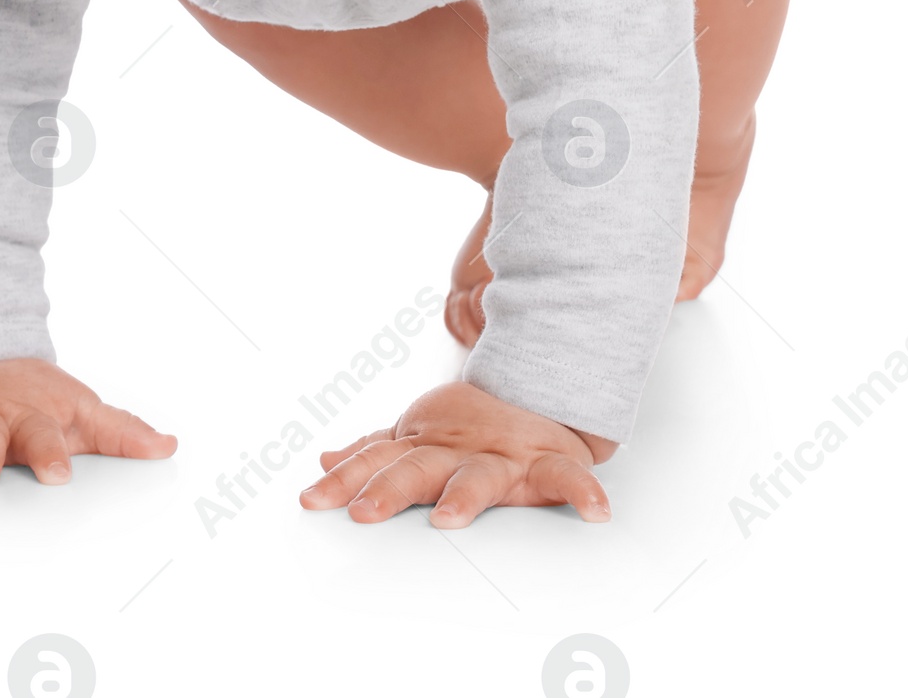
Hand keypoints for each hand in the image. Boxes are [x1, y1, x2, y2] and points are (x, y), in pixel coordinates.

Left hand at [298, 381, 615, 527]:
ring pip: (480, 478)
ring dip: (465, 498)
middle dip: (388, 491)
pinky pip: (567, 478)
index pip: (376, 462)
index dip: (344, 480)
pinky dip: (583, 491)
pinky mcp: (547, 462)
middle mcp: (458, 451)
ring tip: (449, 519)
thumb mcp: (418, 434)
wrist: (535, 388)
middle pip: (416, 470)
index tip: (312, 499)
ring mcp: (502, 456)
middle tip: (362, 511)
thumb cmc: (471, 426)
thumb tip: (324, 460)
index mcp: (425, 447)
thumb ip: (373, 451)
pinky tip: (595, 511)